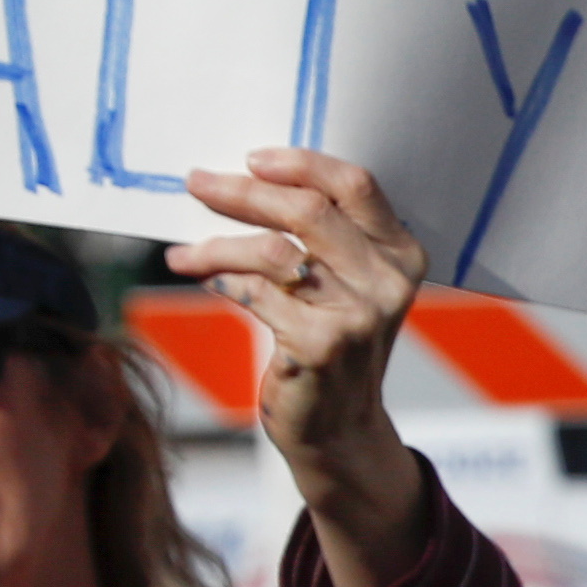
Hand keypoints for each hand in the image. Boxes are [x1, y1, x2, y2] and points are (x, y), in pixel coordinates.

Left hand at [166, 149, 432, 586]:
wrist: (337, 428)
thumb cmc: (328, 341)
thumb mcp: (341, 282)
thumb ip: (321, 234)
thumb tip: (245, 178)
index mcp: (400, 253)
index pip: (355, 185)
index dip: (300, 163)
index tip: (251, 159)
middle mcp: (389, 281)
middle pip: (309, 210)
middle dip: (243, 192)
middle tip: (197, 183)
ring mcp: (360, 316)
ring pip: (275, 250)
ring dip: (219, 242)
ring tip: (186, 249)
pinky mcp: (324, 345)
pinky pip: (258, 294)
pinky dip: (222, 280)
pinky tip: (201, 278)